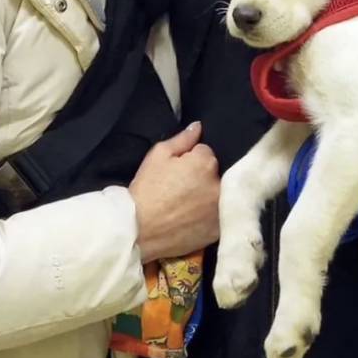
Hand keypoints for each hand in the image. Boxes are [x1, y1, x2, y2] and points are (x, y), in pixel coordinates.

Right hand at [129, 122, 220, 261]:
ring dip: (206, 196)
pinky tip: (190, 219)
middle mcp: (218, 186)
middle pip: (213, 174)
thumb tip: (198, 126)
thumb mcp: (158, 155)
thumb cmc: (146, 190)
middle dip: (200, 177)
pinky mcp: (216, 231)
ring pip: (217, 195)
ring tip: (184, 205)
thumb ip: (182, 139)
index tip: (177, 170)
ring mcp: (219, 211)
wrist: (138, 230)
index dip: (190, 159)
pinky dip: (207, 216)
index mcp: (205, 163)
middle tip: (179, 187)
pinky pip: (216, 217)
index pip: (205, 152)